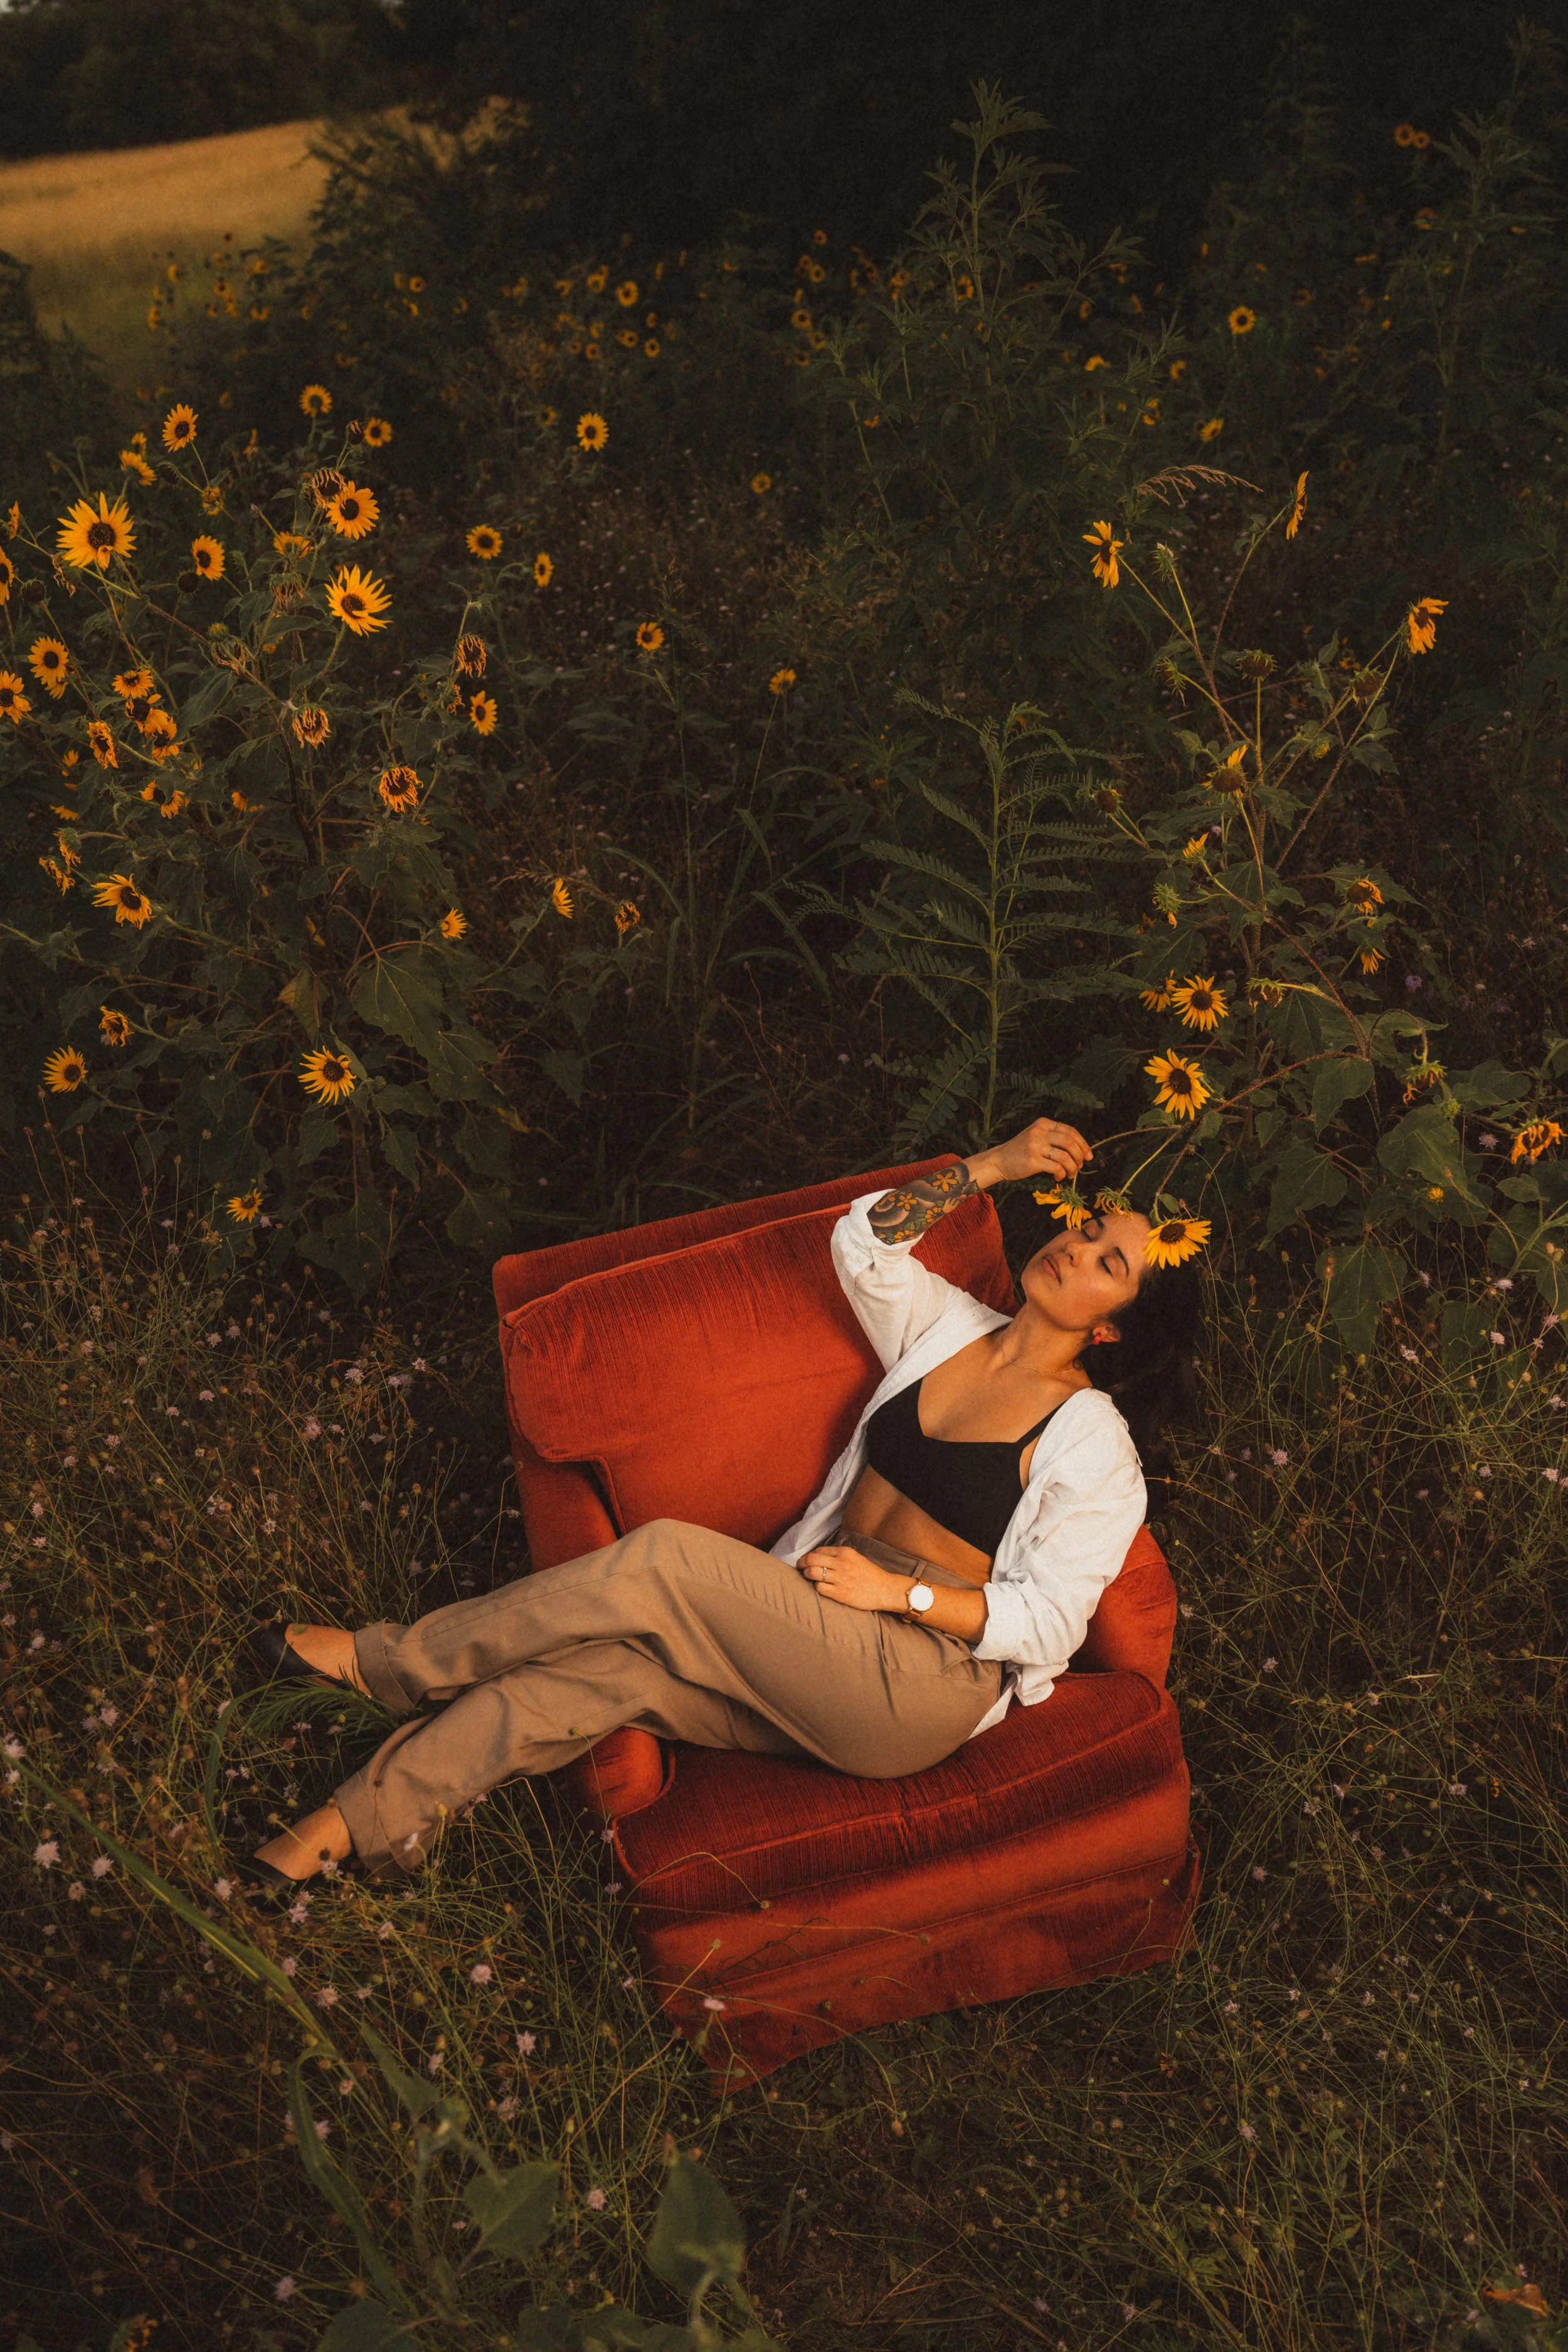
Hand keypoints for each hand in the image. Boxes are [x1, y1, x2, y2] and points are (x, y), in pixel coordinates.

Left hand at [797, 1545, 910, 1613]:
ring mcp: (841, 1579)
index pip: (818, 1550)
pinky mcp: (841, 1594)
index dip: (809, 1555)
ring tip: (808, 1577)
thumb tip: (818, 1556)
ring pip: (812, 1573)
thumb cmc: (870, 1574)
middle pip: (811, 1560)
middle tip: (800, 1567)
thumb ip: (839, 1555)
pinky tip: (821, 1587)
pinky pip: (819, 1588)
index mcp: (846, 1552)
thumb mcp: (856, 1558)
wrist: (885, 1590)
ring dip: (806, 1575)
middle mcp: (842, 1564)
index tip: (806, 1560)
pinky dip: (817, 1587)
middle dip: (801, 1563)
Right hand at [973, 1116, 1093, 1188]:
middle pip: (1070, 1142)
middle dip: (1079, 1156)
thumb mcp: (1036, 1137)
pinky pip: (1056, 1167)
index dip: (1083, 1144)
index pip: (1070, 1131)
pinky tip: (1058, 1177)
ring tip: (1069, 1174)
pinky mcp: (1033, 1160)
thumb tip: (1081, 1150)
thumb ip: (1054, 1138)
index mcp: (1043, 1123)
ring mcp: (1035, 1145)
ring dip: (1072, 1168)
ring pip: (1065, 1156)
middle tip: (1080, 1166)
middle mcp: (1039, 1132)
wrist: (999, 1161)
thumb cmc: (1021, 1151)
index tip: (1089, 1155)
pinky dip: (1062, 1174)